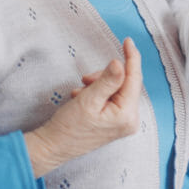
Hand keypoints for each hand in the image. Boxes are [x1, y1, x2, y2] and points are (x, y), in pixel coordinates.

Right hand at [24, 38, 142, 177]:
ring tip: (80, 92)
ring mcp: (123, 122)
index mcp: (127, 115)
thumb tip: (121, 63)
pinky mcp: (115, 122)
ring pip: (116, 89)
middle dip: (105, 76)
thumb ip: (108, 80)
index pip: (134, 78)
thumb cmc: (69, 127)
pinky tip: (82, 99)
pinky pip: (111, 98)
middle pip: (125, 83)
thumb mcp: (88, 99)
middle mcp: (130, 120)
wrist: (54, 147)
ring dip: (98, 84)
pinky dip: (97, 93)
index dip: (131, 57)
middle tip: (86, 79)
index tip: (127, 41)